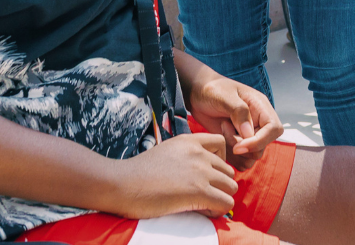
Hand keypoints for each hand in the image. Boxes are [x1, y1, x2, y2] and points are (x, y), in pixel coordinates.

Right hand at [114, 133, 236, 218]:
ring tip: (203, 205)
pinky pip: (226, 203)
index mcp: (189, 141)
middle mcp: (198, 153)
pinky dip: (217, 211)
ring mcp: (200, 171)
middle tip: (203, 196)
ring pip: (231, 187)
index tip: (208, 175)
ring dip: (221, 198)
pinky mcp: (198, 191)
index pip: (221, 143)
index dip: (219, 161)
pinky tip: (201, 212)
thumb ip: (183, 156)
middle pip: (229, 170)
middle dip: (220, 185)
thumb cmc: (139, 173)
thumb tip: (193, 172)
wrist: (122, 184)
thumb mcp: (165, 152)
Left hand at [188, 74, 282, 170]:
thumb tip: (249, 133)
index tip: (238, 145)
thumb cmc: (212, 89)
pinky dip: (230, 156)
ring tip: (222, 130)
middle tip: (224, 128)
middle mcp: (258, 123)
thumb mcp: (223, 95)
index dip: (259, 141)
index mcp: (261, 107)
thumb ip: (238, 111)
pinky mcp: (238, 144)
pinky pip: (241, 161)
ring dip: (234, 150)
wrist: (198, 95)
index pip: (274, 129)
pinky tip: (220, 139)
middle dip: (241, 145)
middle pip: (262, 147)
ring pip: (251, 157)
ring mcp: (249, 135)